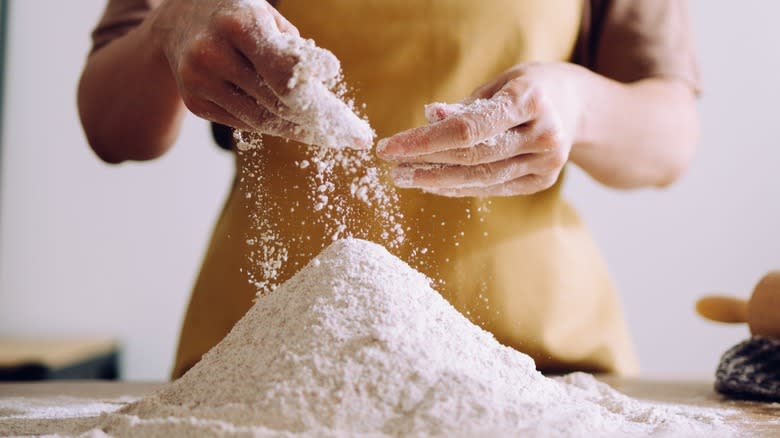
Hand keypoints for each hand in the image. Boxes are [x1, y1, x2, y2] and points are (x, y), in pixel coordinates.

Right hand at [151, 0, 369, 147]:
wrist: (180, 23)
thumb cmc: (240, 18)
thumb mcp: (269, 18)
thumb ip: (296, 50)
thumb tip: (325, 81)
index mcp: (238, 24)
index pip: (285, 72)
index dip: (317, 95)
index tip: (347, 116)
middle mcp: (213, 53)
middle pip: (278, 102)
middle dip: (320, 120)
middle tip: (353, 134)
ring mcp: (199, 81)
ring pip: (263, 120)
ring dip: (301, 130)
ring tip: (331, 136)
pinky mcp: (196, 103)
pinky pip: (246, 124)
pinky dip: (274, 126)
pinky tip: (295, 126)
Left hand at [376, 62, 585, 195]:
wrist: (578, 107)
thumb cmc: (529, 88)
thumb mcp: (499, 84)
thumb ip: (465, 106)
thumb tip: (429, 118)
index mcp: (530, 99)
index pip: (468, 128)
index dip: (424, 141)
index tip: (390, 147)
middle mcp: (543, 134)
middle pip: (472, 157)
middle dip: (425, 163)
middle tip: (392, 167)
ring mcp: (546, 162)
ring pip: (481, 178)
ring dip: (437, 181)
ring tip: (406, 178)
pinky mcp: (542, 181)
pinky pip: (492, 188)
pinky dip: (459, 187)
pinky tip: (434, 184)